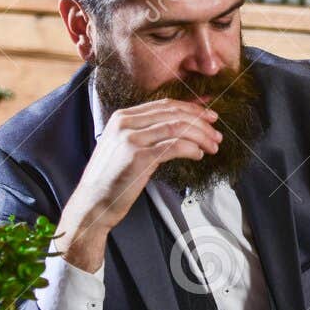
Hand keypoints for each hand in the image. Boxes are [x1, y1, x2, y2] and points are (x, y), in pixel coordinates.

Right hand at [56, 98, 220, 269]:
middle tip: (217, 133)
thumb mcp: (125, 148)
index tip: (209, 115)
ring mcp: (130, 139)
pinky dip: (190, 149)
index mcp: (122, 117)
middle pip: (173, 114)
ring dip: (200, 136)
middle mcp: (125, 123)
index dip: (191, 108)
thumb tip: (180, 126)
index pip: (164, 105)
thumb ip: (147, 134)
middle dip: (201, 122)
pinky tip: (198, 155)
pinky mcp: (137, 157)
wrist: (92, 204)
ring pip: (177, 128)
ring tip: (213, 146)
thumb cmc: (112, 180)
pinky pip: (173, 147)